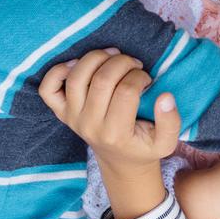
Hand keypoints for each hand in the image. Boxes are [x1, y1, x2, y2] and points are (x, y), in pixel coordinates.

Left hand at [40, 49, 181, 175]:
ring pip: (76, 77)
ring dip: (96, 57)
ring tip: (113, 56)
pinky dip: (58, 71)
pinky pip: (48, 88)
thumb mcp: (167, 142)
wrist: (120, 162)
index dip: (140, 77)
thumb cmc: (144, 147)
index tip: (147, 79)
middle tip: (134, 64)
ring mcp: (72, 118)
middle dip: (122, 62)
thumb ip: (171, 122)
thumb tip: (165, 97)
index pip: (126, 91)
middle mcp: (89, 125)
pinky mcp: (62, 112)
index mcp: (115, 133)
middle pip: (102, 80)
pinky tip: (79, 65)